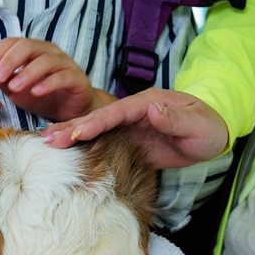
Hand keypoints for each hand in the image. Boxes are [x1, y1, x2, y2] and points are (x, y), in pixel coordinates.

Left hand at [0, 37, 114, 120]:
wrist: (71, 111)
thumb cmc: (42, 97)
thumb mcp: (17, 90)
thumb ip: (4, 81)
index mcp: (33, 51)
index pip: (13, 42)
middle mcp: (49, 52)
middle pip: (28, 46)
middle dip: (9, 61)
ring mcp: (64, 64)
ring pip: (45, 61)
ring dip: (27, 73)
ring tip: (14, 88)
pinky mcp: (76, 79)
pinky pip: (62, 77)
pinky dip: (47, 83)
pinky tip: (35, 92)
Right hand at [41, 88, 228, 168]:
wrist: (211, 136)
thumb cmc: (208, 129)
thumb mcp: (199, 124)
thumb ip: (176, 118)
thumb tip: (152, 110)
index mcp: (147, 103)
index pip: (116, 113)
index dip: (94, 123)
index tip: (74, 133)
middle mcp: (132, 112)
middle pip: (98, 118)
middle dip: (72, 127)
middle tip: (46, 138)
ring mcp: (127, 125)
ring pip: (94, 129)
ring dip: (69, 135)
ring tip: (44, 141)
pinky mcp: (126, 140)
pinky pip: (100, 142)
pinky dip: (80, 145)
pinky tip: (62, 150)